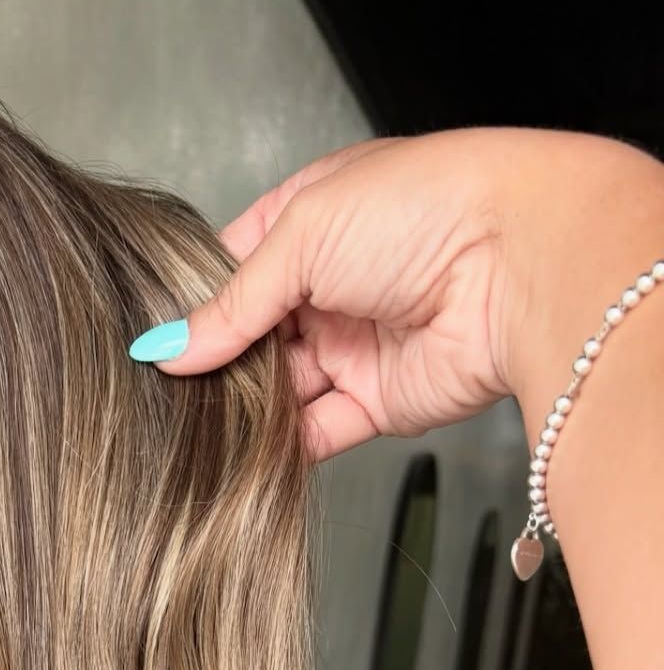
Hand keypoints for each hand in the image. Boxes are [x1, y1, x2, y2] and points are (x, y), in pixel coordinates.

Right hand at [152, 127, 663, 461]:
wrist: (518, 265)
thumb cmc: (422, 212)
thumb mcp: (303, 236)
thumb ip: (233, 303)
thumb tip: (166, 350)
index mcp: (312, 220)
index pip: (234, 267)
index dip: (194, 304)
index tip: (151, 341)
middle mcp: (332, 284)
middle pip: (252, 337)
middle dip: (215, 365)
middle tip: (162, 396)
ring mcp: (354, 344)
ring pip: (279, 390)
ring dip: (242, 411)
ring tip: (188, 431)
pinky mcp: (377, 402)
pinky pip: (315, 433)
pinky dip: (278, 449)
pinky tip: (235, 457)